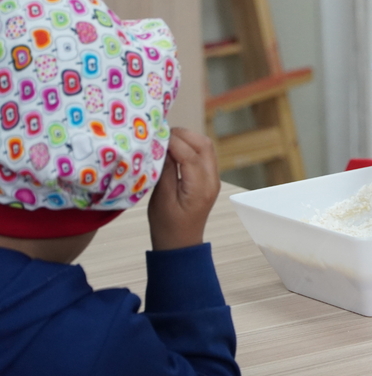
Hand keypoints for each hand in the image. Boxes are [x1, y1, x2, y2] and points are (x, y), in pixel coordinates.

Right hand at [148, 128, 220, 250]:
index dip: (172, 141)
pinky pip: (203, 154)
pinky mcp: (208, 178)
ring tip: (165, 138)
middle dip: (183, 134)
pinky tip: (172, 147)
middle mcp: (212, 180)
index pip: (190, 155)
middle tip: (160, 132)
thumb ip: (165, 170)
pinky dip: (189, 145)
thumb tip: (162, 145)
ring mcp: (213, 178)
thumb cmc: (167, 225)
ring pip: (205, 147)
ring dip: (187, 138)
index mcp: (201, 188)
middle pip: (204, 145)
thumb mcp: (161, 199)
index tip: (155, 134)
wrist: (180, 243)